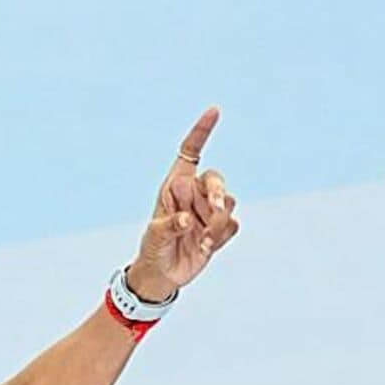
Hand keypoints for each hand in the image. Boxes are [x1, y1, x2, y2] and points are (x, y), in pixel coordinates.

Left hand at [129, 107, 240, 298]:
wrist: (163, 273)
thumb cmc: (153, 248)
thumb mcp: (154, 236)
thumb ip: (169, 226)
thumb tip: (186, 220)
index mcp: (174, 184)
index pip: (190, 152)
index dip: (202, 131)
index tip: (214, 111)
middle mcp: (194, 193)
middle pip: (216, 178)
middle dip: (217, 192)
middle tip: (213, 208)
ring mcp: (208, 209)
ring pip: (227, 203)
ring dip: (215, 223)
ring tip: (198, 240)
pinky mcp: (220, 227)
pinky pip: (232, 223)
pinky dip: (220, 236)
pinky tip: (203, 247)